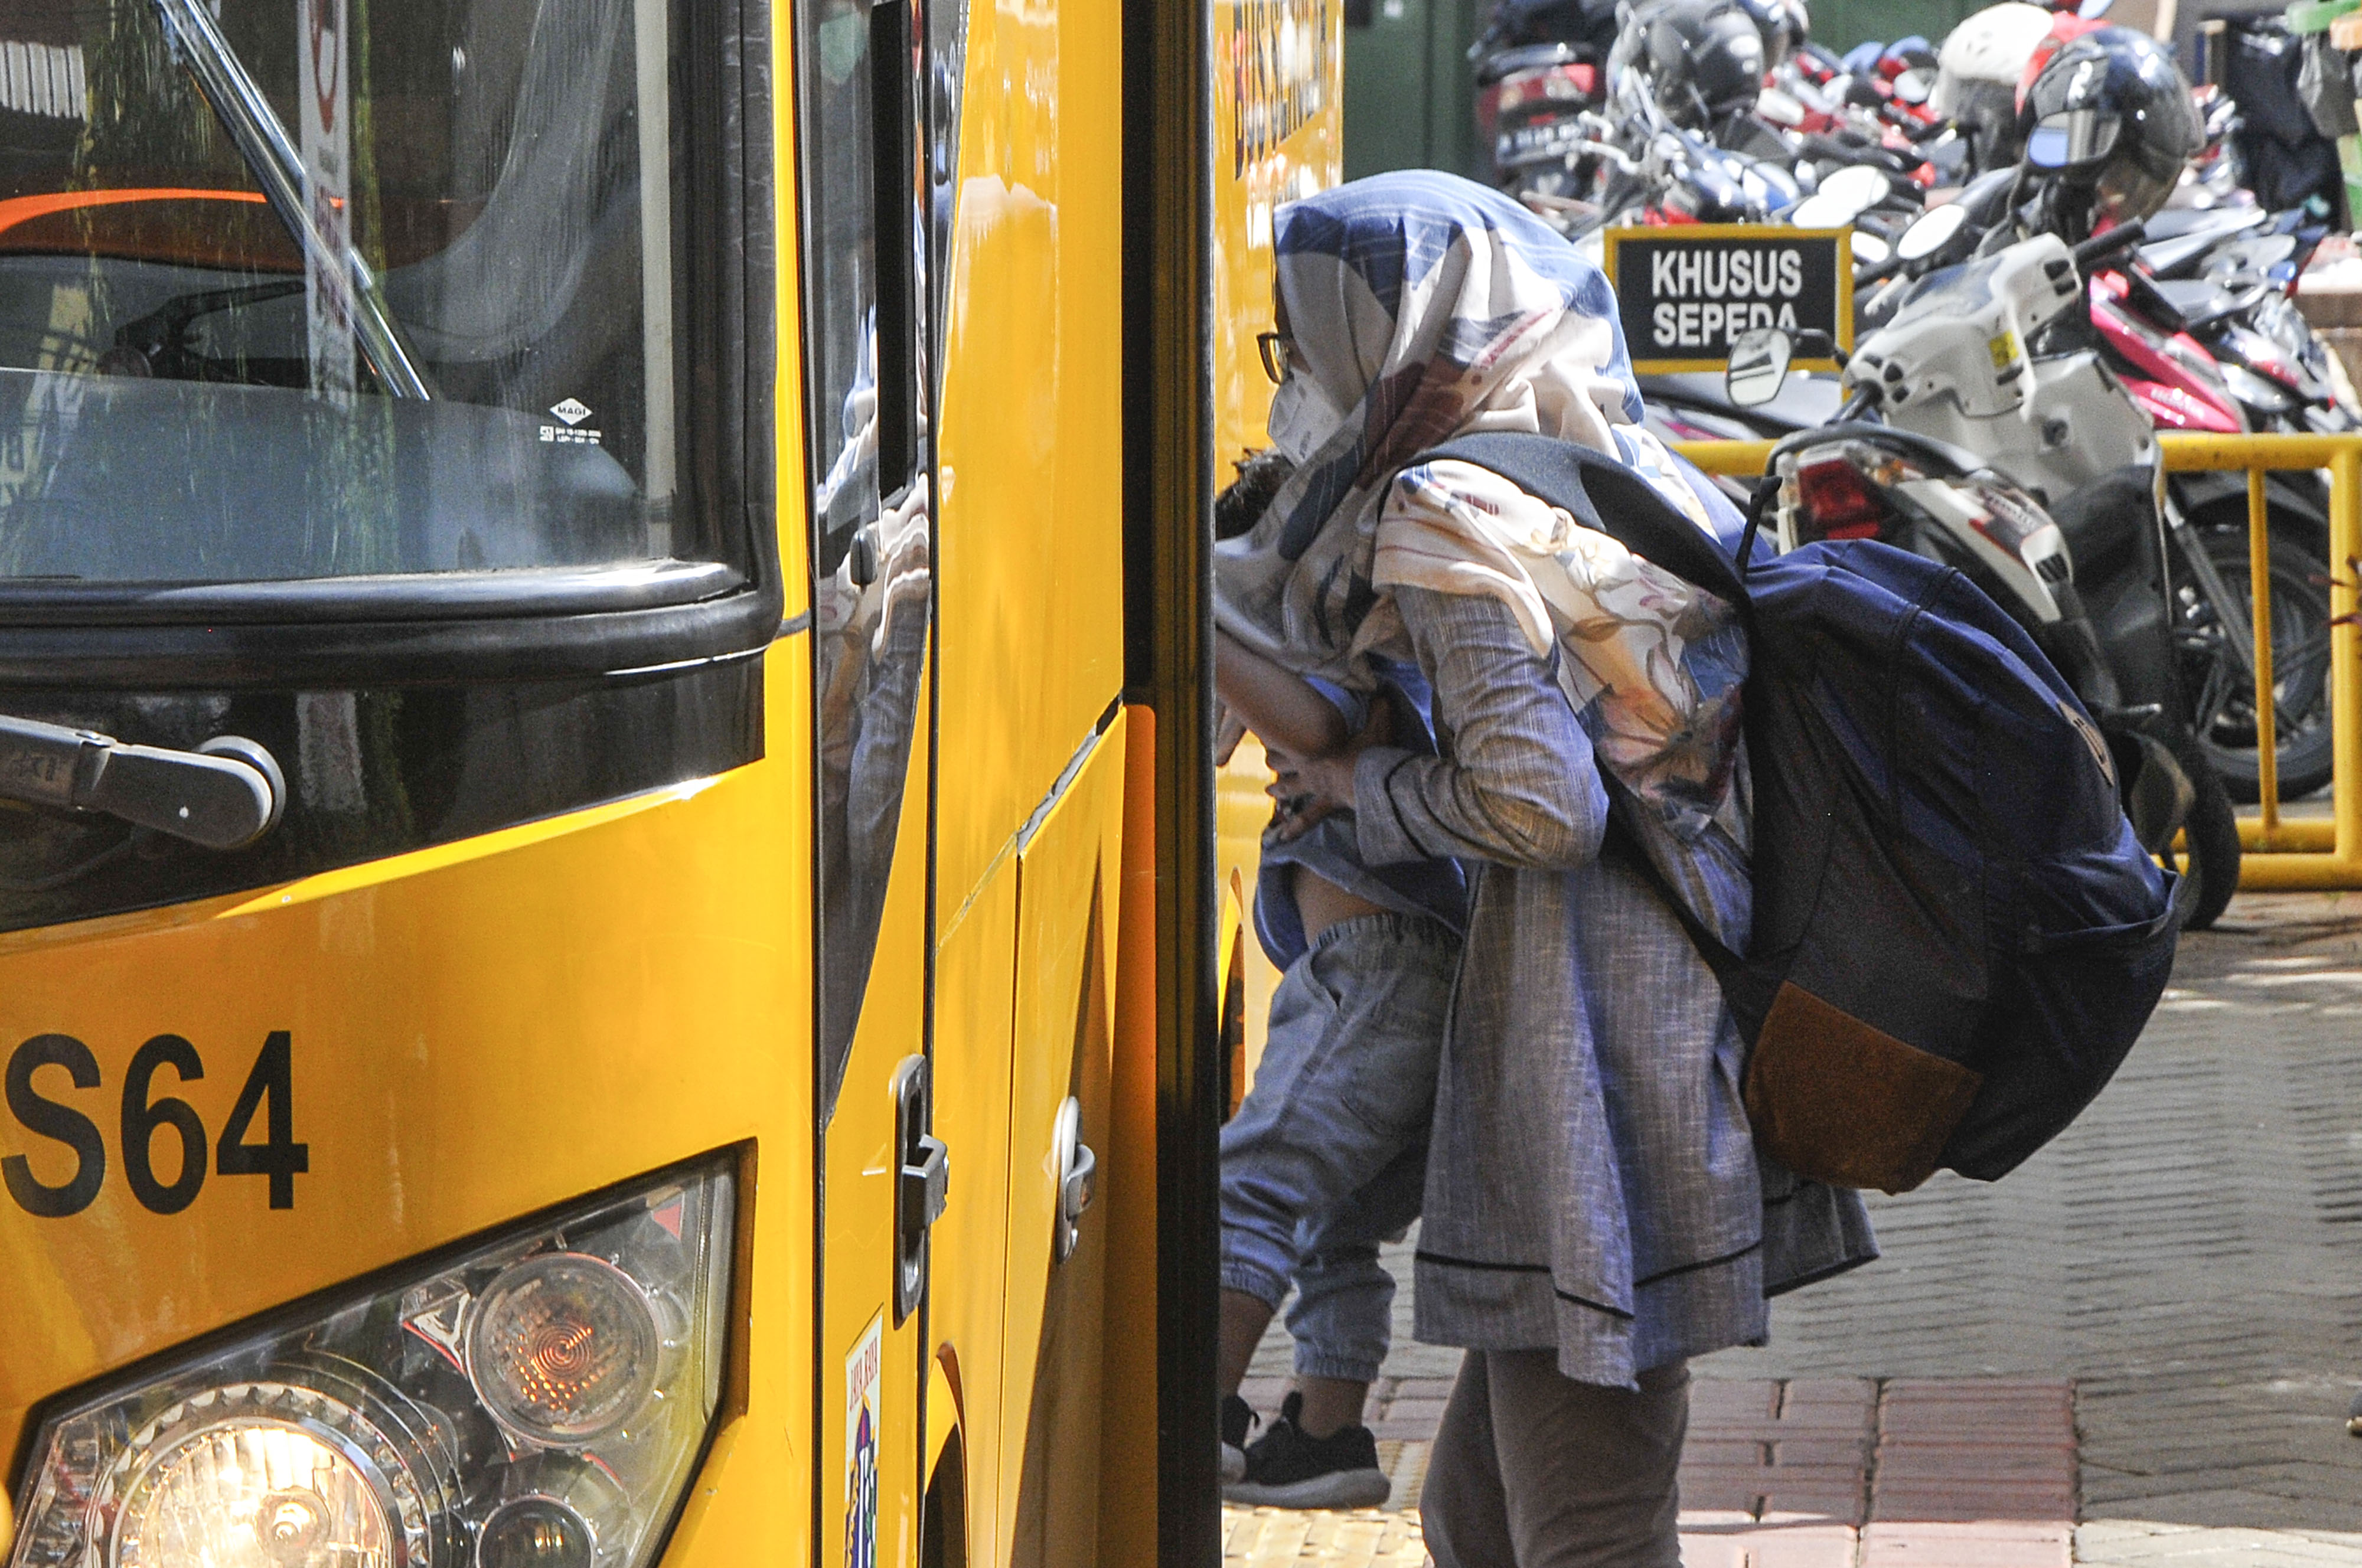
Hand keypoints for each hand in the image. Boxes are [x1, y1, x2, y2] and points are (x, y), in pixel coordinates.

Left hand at [1263, 696, 1394, 841]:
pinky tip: (1283, 838)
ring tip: (1269, 790)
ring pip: (1289, 787)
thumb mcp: (1378, 726)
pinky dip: (1295, 828)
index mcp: (1317, 744)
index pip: (1290, 736)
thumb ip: (1378, 709)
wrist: (1373, 781)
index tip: (1267, 727)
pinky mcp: (1326, 804)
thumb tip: (1382, 692)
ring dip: (1279, 788)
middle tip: (1267, 758)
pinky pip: (1307, 819)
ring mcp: (1315, 786)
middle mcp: (1310, 765)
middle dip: (1274, 759)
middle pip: (1283, 761)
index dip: (1278, 733)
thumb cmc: (1373, 751)